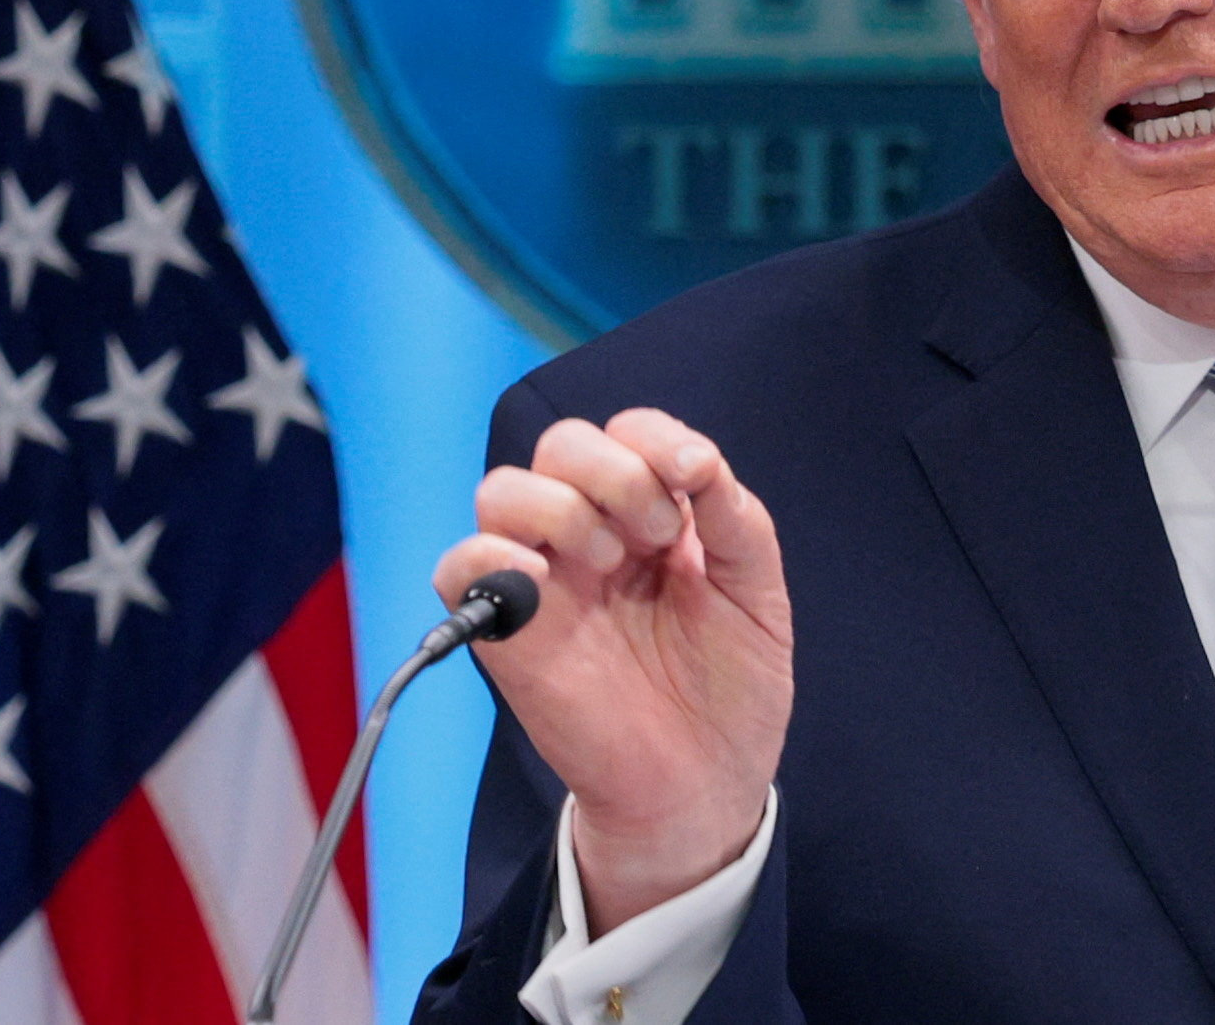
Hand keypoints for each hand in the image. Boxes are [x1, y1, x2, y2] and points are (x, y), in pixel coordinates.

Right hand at [432, 409, 792, 933]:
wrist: (703, 783)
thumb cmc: (730, 687)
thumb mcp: (756, 593)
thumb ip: (733, 518)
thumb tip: (698, 460)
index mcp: (650, 517)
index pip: (629, 432)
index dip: (656, 437)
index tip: (695, 478)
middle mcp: (591, 536)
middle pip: (561, 444)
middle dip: (614, 470)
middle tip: (657, 536)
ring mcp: (544, 581)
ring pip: (503, 490)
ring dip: (560, 506)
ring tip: (609, 562)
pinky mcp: (505, 632)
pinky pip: (458, 565)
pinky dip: (490, 557)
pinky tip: (543, 583)